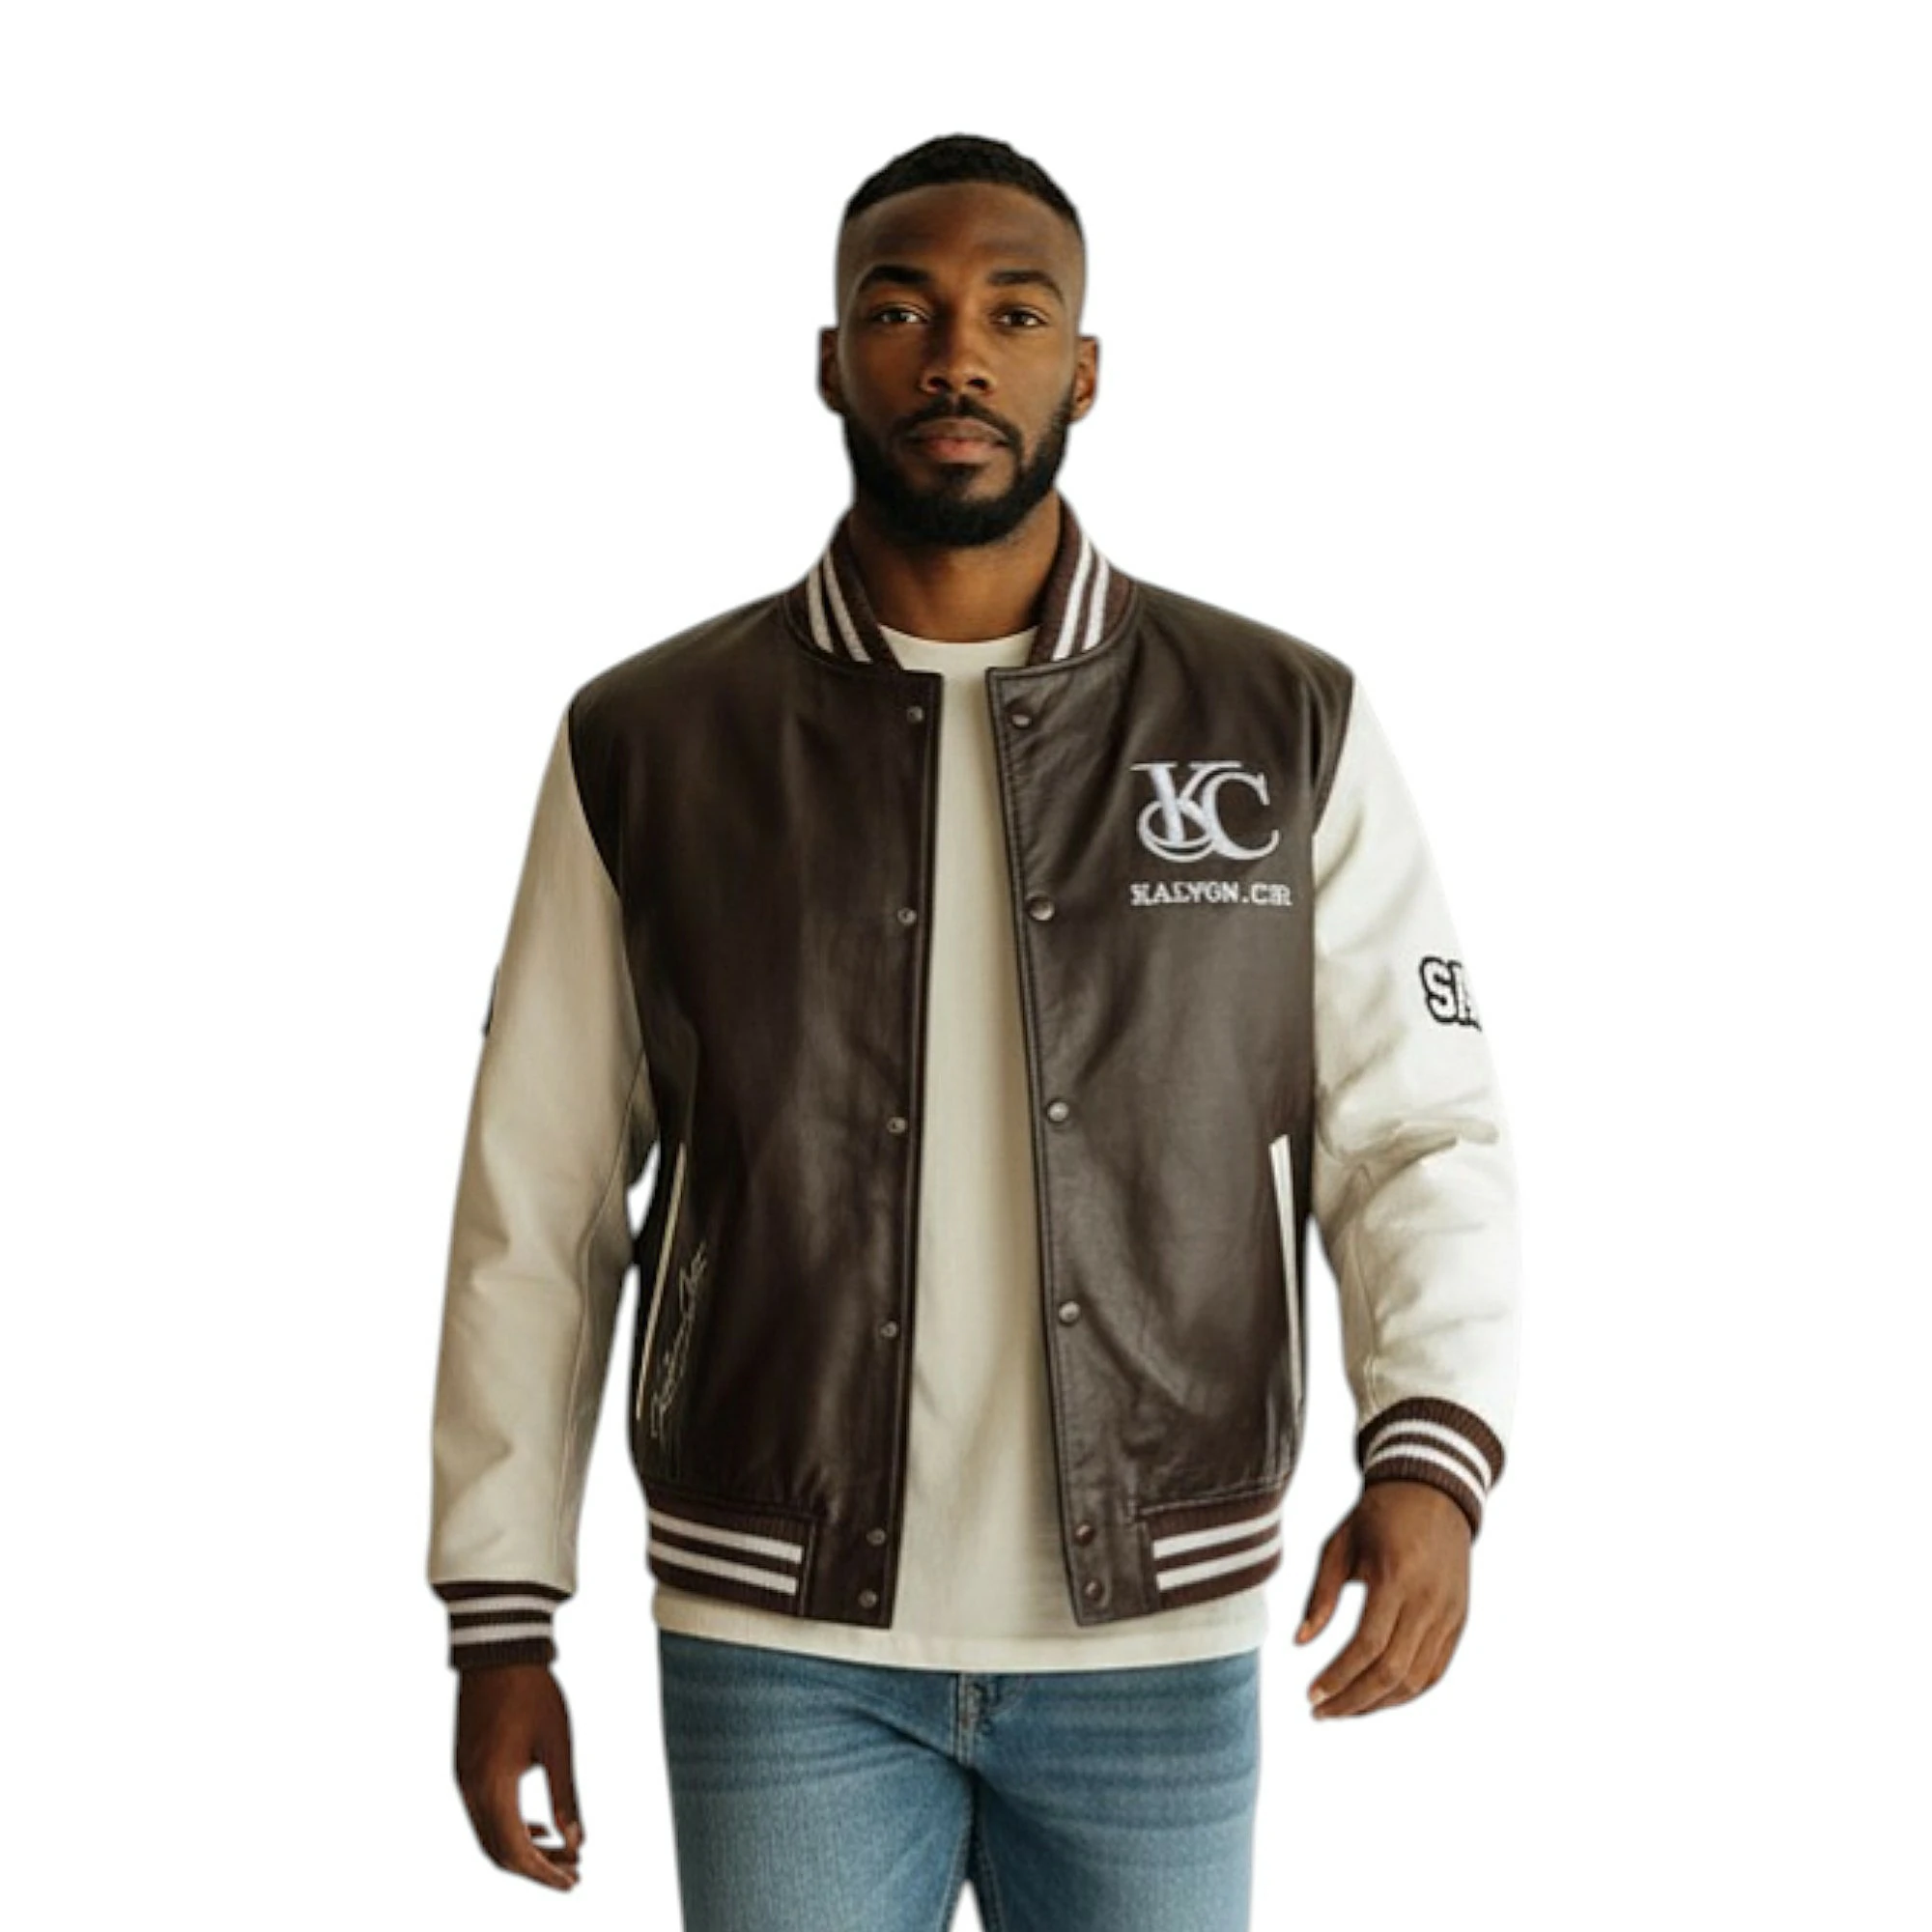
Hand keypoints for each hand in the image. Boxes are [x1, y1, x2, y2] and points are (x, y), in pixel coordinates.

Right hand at [453, 1661, 584, 1889]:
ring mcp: (462, 1780)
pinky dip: (509, 1829)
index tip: (574, 1882)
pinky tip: (538, 1826)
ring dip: (524, 1849)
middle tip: (575, 1872)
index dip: (546, 1874)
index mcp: (493, 1787)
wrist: (497, 1649)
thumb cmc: (534, 1692)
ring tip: (564, 1852)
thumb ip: (566, 1795)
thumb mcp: (558, 1744)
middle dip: (538, 1867)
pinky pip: (482, 1815)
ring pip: (489, 1836)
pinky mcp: (463, 1768)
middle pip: (500, 1852)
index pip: (517, 1852)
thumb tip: (578, 1841)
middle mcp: (470, 1790)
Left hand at [1294, 1479, 1471, 1719]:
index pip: (1367, 1647)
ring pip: (1416, 1680)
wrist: (1433, 1493)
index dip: (1338, 1678)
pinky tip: (1376, 1699)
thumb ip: (1321, 1594)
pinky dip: (1406, 1693)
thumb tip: (1299, 1643)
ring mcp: (1449, 1614)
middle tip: (1320, 1712)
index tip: (1311, 1695)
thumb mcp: (1340, 1544)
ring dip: (1378, 1704)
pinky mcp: (1459, 1621)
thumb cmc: (1377, 1516)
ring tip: (1343, 1710)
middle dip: (1353, 1701)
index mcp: (1396, 1578)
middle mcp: (1428, 1601)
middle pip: (1392, 1672)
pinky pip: (1434, 1671)